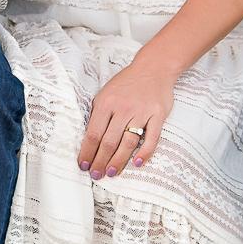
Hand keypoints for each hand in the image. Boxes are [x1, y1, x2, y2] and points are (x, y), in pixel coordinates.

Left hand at [77, 58, 174, 180]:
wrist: (153, 69)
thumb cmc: (127, 84)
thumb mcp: (106, 93)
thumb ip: (98, 114)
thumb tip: (89, 140)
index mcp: (106, 102)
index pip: (93, 133)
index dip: (87, 152)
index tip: (84, 165)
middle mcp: (123, 107)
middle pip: (109, 141)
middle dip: (100, 161)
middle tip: (97, 175)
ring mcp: (141, 111)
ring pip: (128, 142)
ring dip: (118, 160)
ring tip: (112, 172)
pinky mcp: (158, 114)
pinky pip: (152, 137)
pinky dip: (144, 152)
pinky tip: (137, 163)